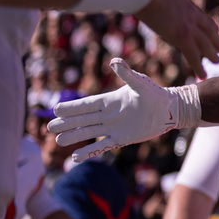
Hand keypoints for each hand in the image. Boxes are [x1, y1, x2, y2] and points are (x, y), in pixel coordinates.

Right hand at [46, 58, 200, 160]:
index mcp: (110, 100)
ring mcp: (114, 127)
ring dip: (74, 137)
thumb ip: (127, 74)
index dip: (72, 108)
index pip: (86, 105)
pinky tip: (75, 157)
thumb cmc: (155, 94)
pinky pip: (102, 146)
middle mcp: (108, 114)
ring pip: (89, 133)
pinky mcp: (122, 139)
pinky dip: (89, 151)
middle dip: (67, 123)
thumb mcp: (140, 83)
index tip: (56, 109)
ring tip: (58, 141)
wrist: (169, 110)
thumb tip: (114, 61)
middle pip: (83, 119)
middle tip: (50, 127)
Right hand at [135, 0, 218, 78]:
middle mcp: (193, 16)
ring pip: (207, 45)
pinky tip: (203, 76)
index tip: (213, 33)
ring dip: (213, 55)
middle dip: (217, 41)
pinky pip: (194, 56)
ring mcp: (190, 27)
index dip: (209, 28)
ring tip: (218, 62)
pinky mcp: (183, 38)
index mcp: (187, 5)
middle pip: (210, 31)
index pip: (203, 19)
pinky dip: (199, 67)